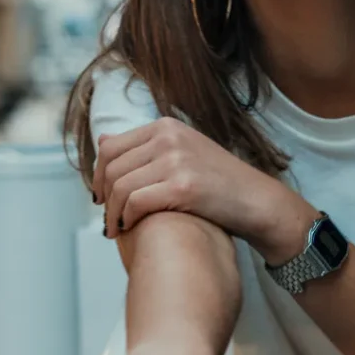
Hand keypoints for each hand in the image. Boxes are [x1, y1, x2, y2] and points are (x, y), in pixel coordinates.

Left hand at [94, 119, 314, 263]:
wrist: (256, 200)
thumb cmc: (219, 182)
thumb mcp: (182, 151)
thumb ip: (144, 146)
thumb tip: (103, 138)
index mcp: (166, 126)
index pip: (110, 147)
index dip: (98, 175)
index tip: (101, 196)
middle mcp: (168, 137)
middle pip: (112, 168)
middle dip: (103, 197)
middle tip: (106, 219)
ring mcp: (176, 160)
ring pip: (120, 187)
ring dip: (112, 213)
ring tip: (115, 229)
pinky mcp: (183, 186)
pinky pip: (135, 203)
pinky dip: (125, 219)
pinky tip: (128, 229)